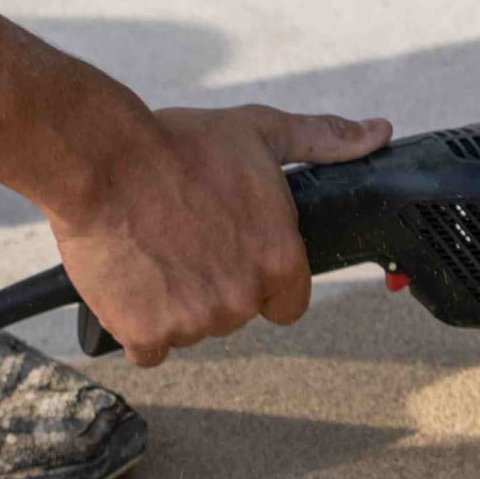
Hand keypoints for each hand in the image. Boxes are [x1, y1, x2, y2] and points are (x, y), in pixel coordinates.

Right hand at [46, 104, 391, 366]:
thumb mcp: (260, 131)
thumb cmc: (179, 144)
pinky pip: (149, 347)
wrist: (101, 160)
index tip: (233, 252)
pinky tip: (130, 278)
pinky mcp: (147, 336)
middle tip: (183, 237)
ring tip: (152, 248)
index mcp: (279, 259)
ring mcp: (195, 323)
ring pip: (191, 329)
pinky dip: (137, 322)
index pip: (288, 302)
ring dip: (173, 302)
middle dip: (213, 283)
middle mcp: (243, 299)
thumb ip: (324, 139)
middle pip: (236, 311)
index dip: (262, 277)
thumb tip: (378, 132)